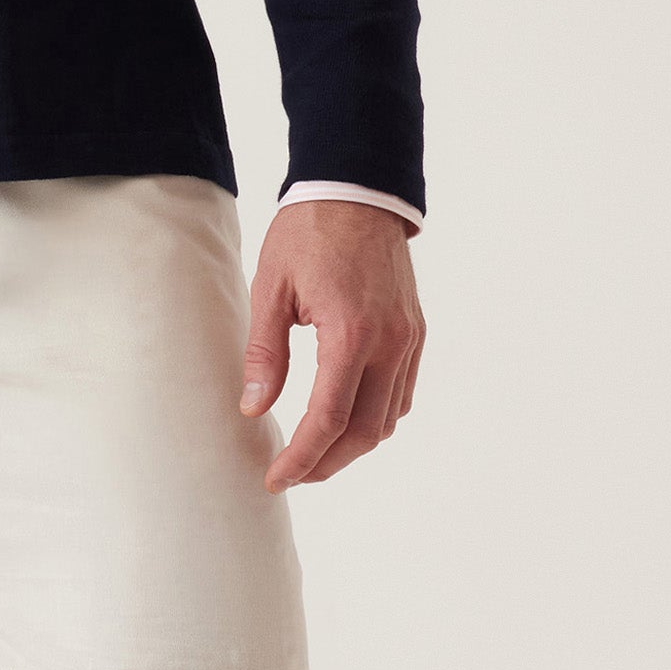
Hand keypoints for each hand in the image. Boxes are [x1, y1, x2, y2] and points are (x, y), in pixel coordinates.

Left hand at [241, 199, 421, 488]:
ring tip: (316, 452)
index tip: (276, 477)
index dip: (302, 457)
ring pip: (389, 419)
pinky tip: (347, 418)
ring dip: (354, 445)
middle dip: (328, 463)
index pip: (328, 419)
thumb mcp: (271, 289)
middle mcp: (390, 343)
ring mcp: (409, 339)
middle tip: (293, 473)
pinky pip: (402, 393)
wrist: (358, 191)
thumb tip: (254, 408)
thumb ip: (265, 352)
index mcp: (350, 333)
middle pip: (366, 432)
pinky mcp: (416, 332)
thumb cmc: (308, 234)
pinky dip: (376, 417)